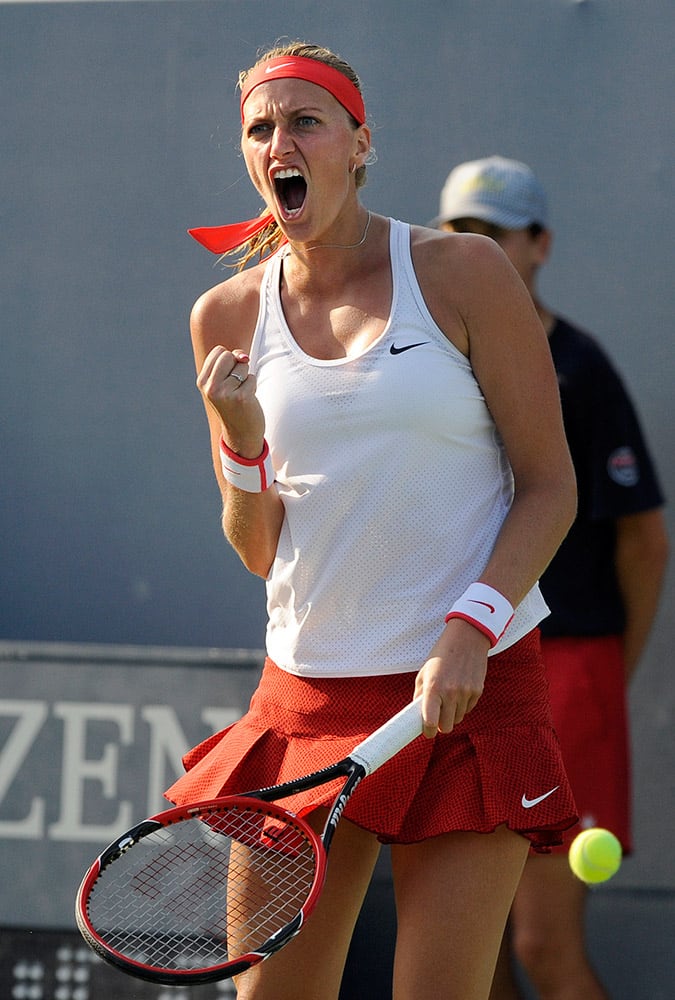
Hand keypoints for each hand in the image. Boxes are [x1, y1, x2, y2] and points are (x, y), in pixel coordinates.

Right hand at [197, 346, 265, 457]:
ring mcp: (224, 393)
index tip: (228, 377)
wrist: (241, 434)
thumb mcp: (225, 381)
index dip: (229, 360)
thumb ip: (231, 362)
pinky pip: (252, 378)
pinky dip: (253, 386)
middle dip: (237, 367)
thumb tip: (244, 357)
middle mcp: (210, 387)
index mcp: (202, 382)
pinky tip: (247, 400)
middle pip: (229, 355)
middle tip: (235, 386)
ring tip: (241, 393)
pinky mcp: (241, 398)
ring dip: (246, 378)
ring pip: (242, 366)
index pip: (219, 351)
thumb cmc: (234, 404)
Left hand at [414, 619, 490, 737]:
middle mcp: (451, 693)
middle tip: (437, 715)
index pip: (430, 722)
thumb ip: (420, 694)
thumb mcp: (425, 672)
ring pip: (458, 719)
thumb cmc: (442, 654)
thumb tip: (417, 714)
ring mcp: (466, 693)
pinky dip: (463, 706)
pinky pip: (468, 709)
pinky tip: (459, 690)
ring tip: (448, 697)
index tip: (426, 731)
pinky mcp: (478, 691)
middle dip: (441, 724)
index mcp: (434, 688)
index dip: (427, 731)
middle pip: (446, 727)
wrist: (467, 638)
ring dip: (452, 714)